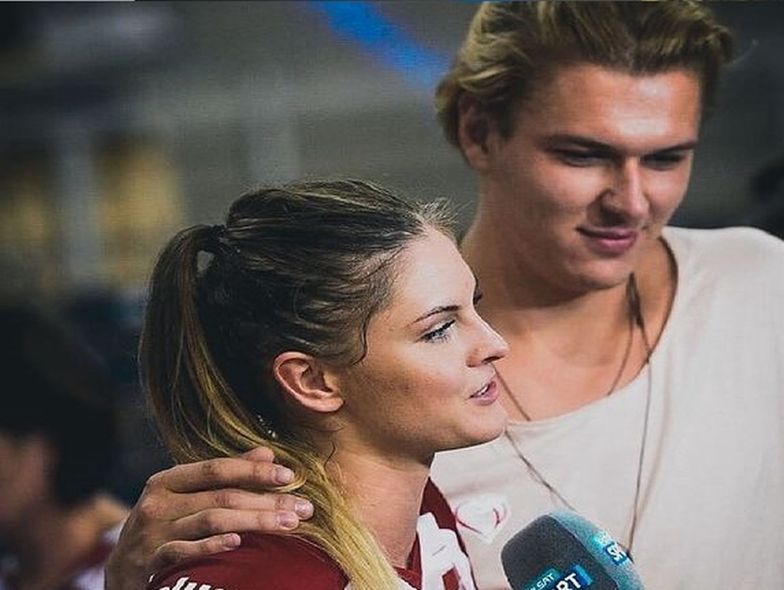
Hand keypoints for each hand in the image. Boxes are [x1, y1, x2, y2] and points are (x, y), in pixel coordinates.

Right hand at [104, 447, 312, 589]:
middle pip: (221, 496)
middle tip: (303, 508)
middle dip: (267, 501)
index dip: (253, 470)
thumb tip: (266, 452)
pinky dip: (211, 546)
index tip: (289, 476)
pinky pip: (183, 551)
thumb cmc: (163, 529)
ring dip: (255, 521)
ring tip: (288, 525)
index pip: (216, 469)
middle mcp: (158, 503)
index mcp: (168, 480)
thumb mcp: (186, 497)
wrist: (121, 575)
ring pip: (211, 520)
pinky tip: (238, 542)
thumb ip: (224, 476)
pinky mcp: (149, 563)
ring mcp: (152, 533)